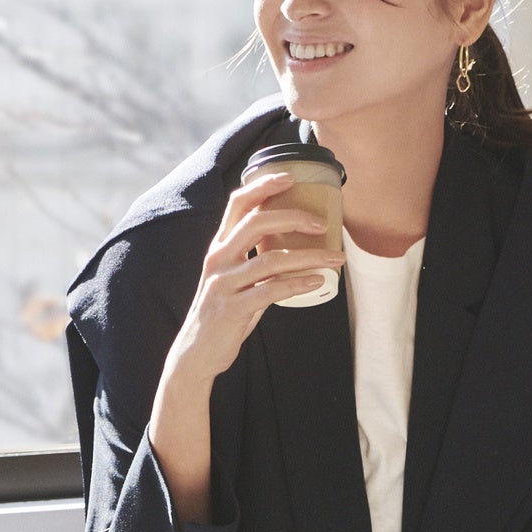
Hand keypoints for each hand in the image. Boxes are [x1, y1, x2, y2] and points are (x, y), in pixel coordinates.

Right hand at [167, 172, 342, 383]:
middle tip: (322, 222)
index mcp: (220, 247)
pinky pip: (271, 290)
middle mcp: (219, 259)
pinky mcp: (232, 308)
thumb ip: (255, 263)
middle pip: (256, 222)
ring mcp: (223, 283)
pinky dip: (298, 284)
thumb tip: (293, 251)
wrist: (196, 353)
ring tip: (335, 258)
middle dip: (293, 217)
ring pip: (271, 259)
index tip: (291, 177)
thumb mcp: (233, 280)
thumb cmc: (222, 315)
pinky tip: (318, 281)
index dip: (263, 186)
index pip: (238, 204)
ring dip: (309, 256)